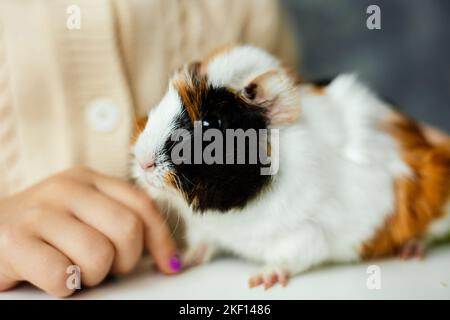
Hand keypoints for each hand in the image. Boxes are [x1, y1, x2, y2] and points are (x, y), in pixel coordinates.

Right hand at [0, 167, 179, 296]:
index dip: (162, 240)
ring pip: (98, 255)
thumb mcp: (83, 214)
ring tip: (74, 271)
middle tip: (105, 268)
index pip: (142, 206)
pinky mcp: (12, 242)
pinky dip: (64, 287)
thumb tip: (168, 258)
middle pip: (127, 229)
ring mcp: (38, 212)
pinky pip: (62, 276)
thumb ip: (118, 222)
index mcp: (89, 179)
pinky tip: (52, 278)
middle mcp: (66, 188)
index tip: (168, 266)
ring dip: (92, 276)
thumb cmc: (44, 231)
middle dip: (124, 260)